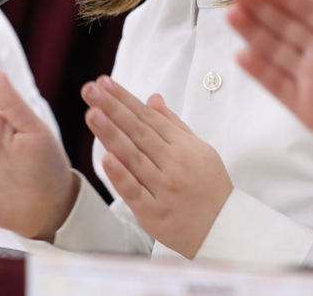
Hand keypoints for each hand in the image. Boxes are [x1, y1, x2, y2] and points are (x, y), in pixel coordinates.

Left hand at [82, 76, 231, 258]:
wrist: (222, 230)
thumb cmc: (209, 187)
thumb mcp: (199, 149)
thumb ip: (172, 124)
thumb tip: (151, 98)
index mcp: (184, 147)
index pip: (148, 118)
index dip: (125, 99)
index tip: (104, 83)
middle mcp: (174, 164)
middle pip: (138, 132)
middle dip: (113, 108)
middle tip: (91, 90)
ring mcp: (163, 189)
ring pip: (134, 158)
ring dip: (112, 134)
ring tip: (92, 114)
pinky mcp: (153, 213)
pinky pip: (135, 192)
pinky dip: (121, 176)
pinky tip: (106, 158)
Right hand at [227, 0, 312, 180]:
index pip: (308, 9)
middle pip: (285, 26)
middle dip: (261, 8)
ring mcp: (311, 80)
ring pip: (276, 51)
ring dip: (254, 33)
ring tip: (233, 14)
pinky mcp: (307, 107)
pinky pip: (280, 87)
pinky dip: (261, 72)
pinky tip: (242, 55)